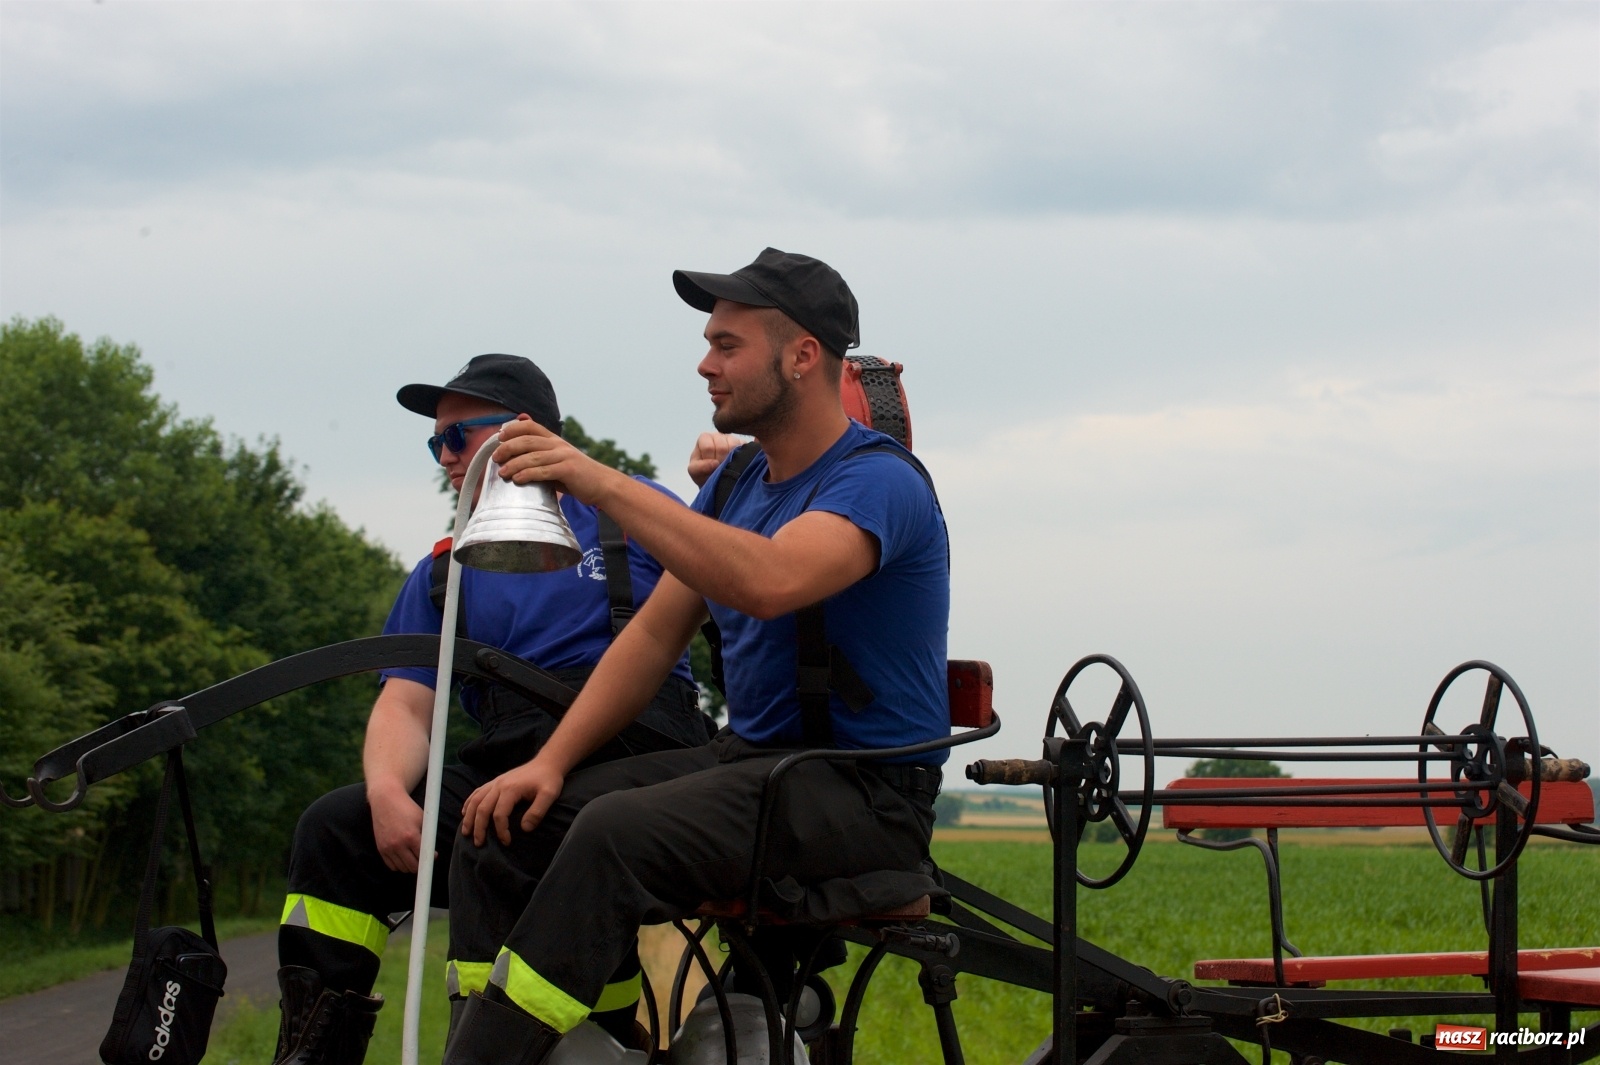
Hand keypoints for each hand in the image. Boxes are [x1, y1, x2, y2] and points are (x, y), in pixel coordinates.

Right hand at [369, 786, 425, 872]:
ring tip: (413, 858)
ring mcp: (388, 848)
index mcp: (411, 836)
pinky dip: (398, 865)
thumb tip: (433, 853)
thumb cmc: (406, 808)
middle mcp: (398, 844)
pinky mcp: (380, 849)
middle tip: (423, 859)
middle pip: (412, 866)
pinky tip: (403, 858)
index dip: (430, 858)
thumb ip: (427, 836)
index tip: (432, 857)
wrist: (385, 800)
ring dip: (409, 866)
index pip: (423, 857)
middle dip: (420, 865)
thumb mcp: (422, 819)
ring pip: (402, 868)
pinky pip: (391, 866)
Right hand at [460, 759, 566, 846]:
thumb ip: (537, 812)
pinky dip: (469, 803)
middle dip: (479, 828)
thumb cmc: (549, 779)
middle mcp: (499, 785)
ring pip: (475, 800)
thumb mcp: (549, 795)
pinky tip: (465, 812)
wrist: (547, 762)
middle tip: (479, 843)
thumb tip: (524, 829)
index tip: (507, 842)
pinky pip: (477, 792)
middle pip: (482, 808)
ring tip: (465, 832)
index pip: (499, 814)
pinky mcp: (496, 781)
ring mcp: (495, 782)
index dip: (501, 830)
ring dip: (469, 817)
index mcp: (511, 789)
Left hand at [493, 416, 616, 503]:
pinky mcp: (569, 470)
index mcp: (554, 440)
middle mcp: (558, 445)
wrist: (602, 485)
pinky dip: (528, 474)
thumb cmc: (577, 476)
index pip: (531, 426)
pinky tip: (518, 479)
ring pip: (533, 456)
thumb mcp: (558, 462)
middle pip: (528, 440)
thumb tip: (517, 460)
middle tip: (495, 457)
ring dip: (514, 464)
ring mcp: (564, 456)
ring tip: (502, 472)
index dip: (513, 429)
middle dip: (508, 447)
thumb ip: (540, 458)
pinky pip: (544, 471)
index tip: (499, 437)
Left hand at [687, 432, 747, 486]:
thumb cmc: (704, 474)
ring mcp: (734, 439)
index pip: (708, 447)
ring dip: (730, 461)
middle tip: (719, 469)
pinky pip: (745, 450)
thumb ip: (699, 468)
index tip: (710, 468)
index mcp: (705, 438)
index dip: (709, 460)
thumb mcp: (695, 472)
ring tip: (727, 467)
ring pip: (735, 447)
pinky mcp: (745, 445)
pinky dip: (741, 460)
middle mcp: (720, 435)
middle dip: (720, 462)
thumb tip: (715, 463)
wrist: (716, 481)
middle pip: (722, 446)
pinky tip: (736, 465)